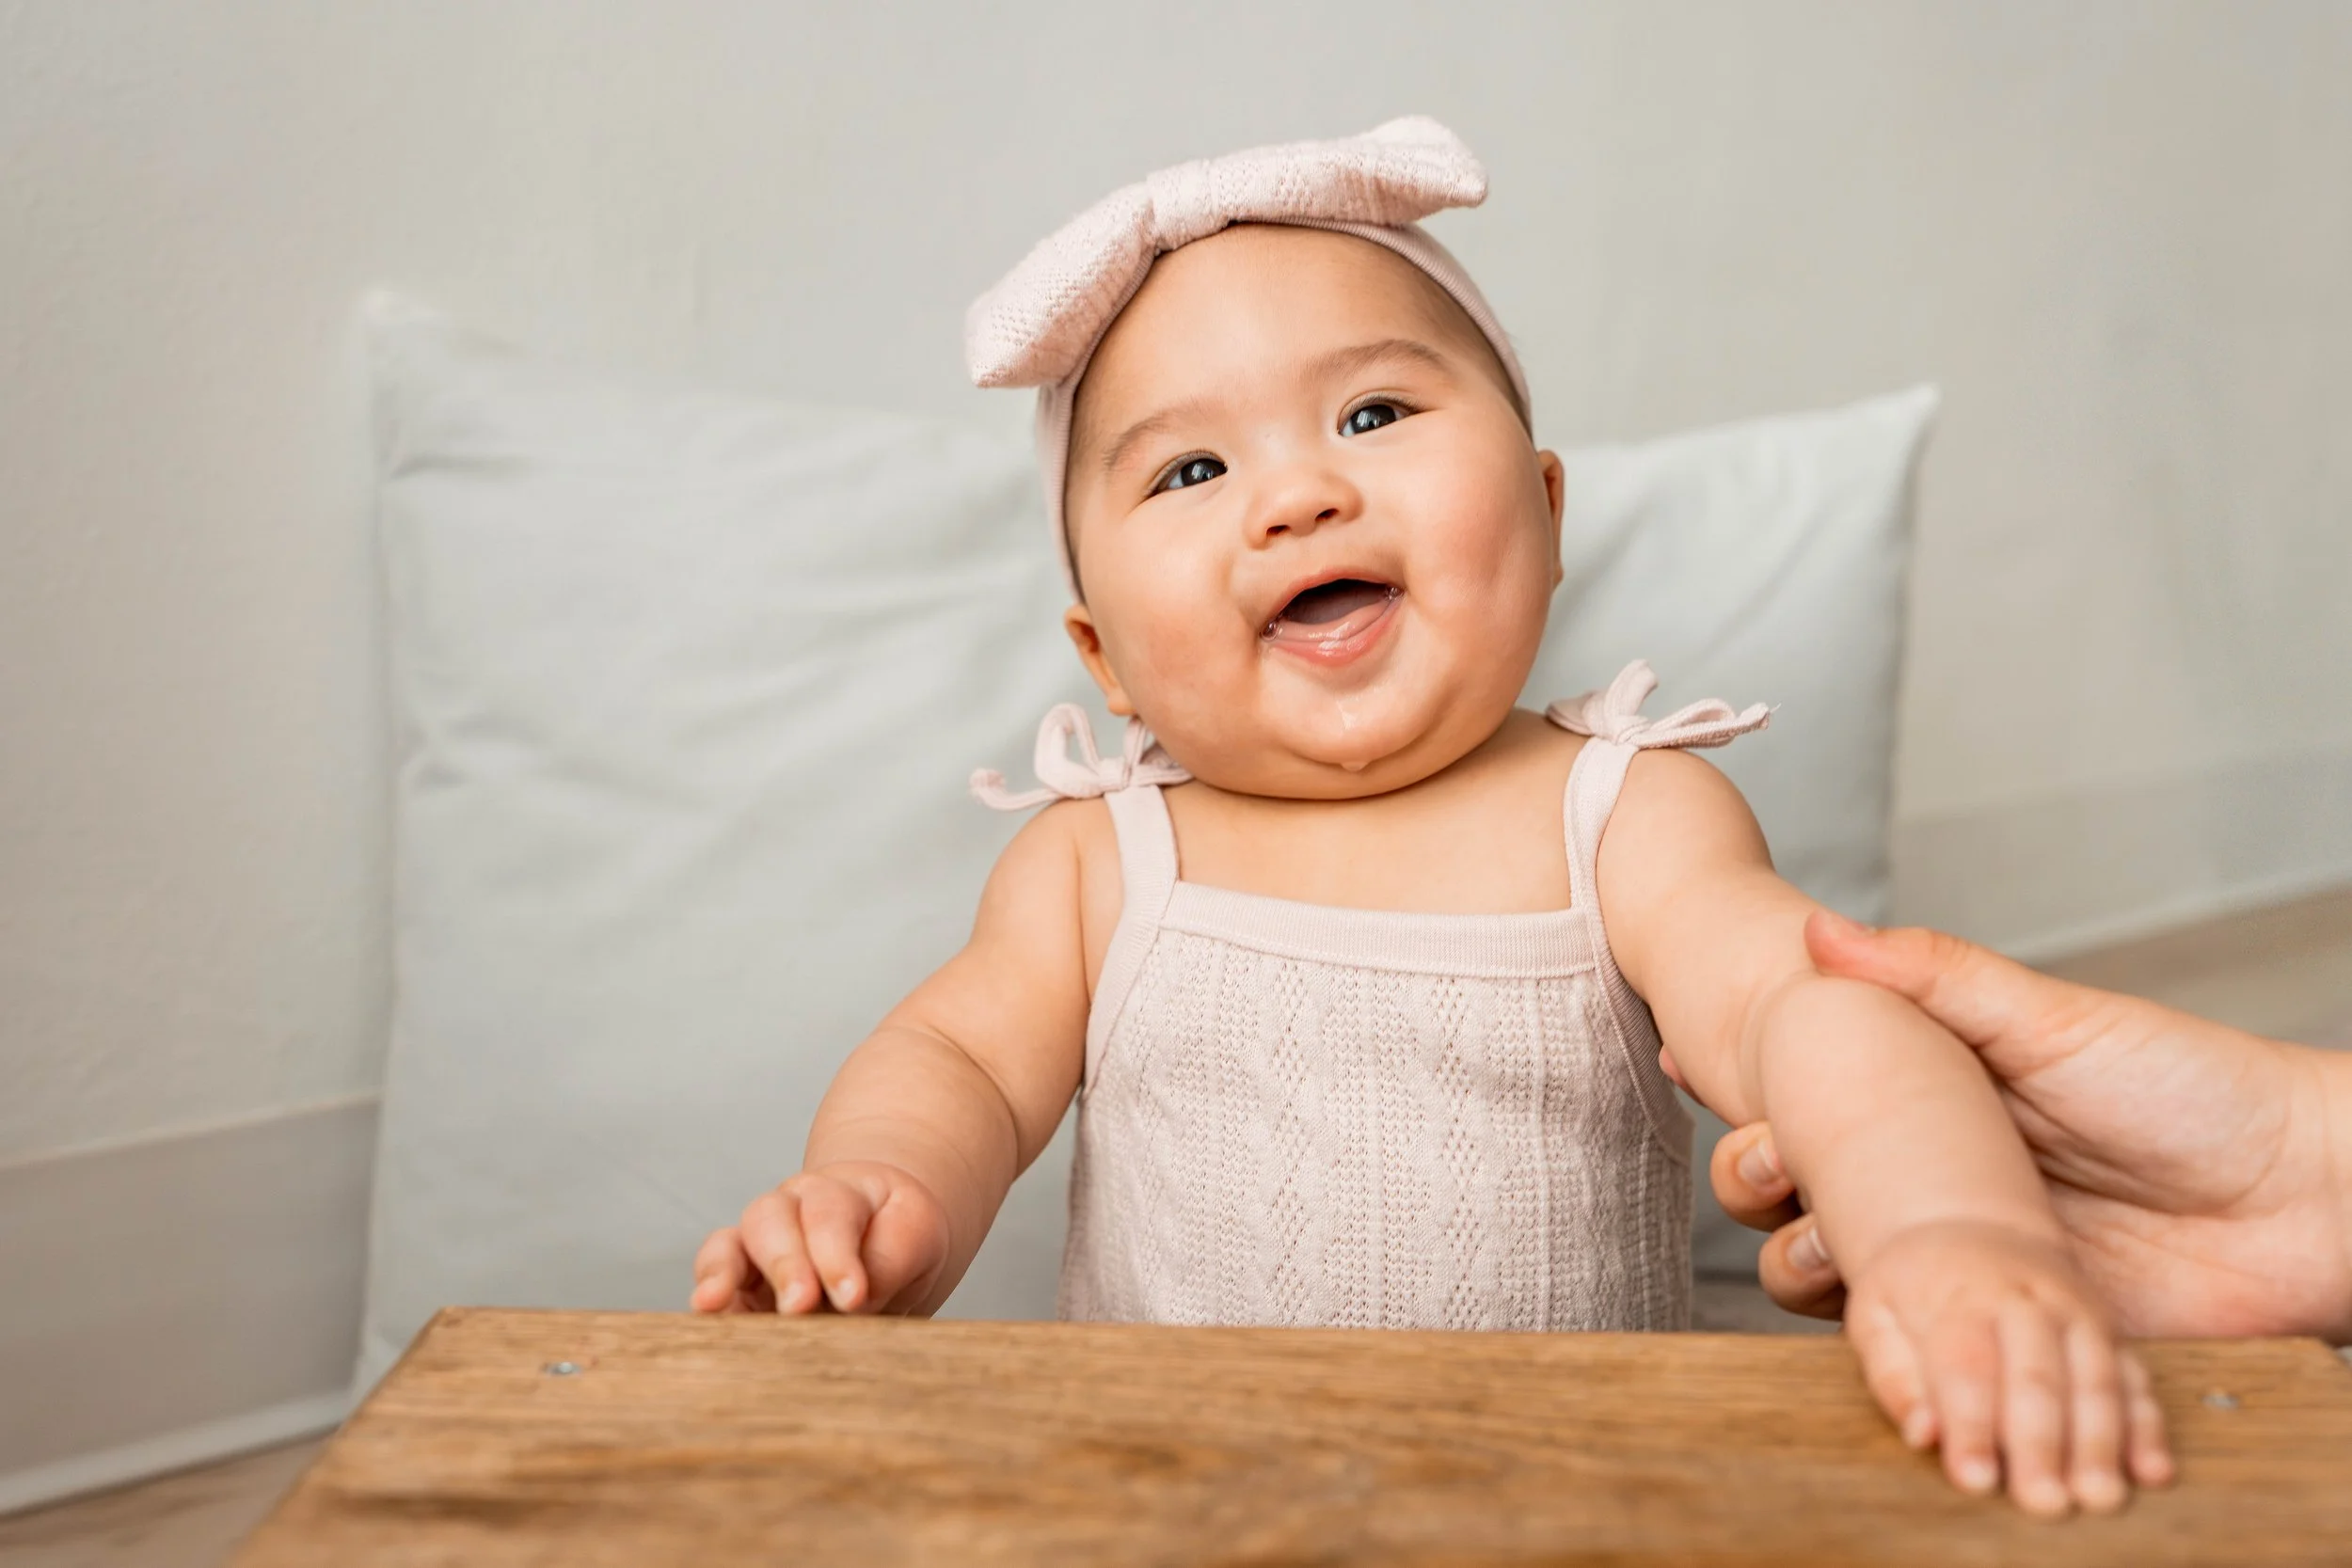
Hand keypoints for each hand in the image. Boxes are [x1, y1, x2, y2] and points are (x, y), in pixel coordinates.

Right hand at [689, 1161, 950, 1315]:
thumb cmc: (899, 1236)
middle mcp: (787, 1210)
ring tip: (713, 1303)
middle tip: (799, 1306)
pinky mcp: (737, 1289)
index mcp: (838, 1192)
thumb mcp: (916, 1235)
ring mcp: (755, 1248)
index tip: (853, 1296)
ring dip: (720, 1274)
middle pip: (769, 1219)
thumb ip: (890, 1259)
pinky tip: (706, 1323)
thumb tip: (853, 1300)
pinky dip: (707, 1305)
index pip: (829, 1214)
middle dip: (784, 1264)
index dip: (837, 1255)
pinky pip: (711, 1288)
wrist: (881, 1241)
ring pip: (726, 1247)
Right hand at [1693, 910, 2351, 1340]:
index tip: (1707, 1075)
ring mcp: (1965, 1263)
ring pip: (1833, 1280)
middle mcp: (1934, 1187)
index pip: (1808, 1108)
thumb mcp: (2053, 1020)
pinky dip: (1880, 1348)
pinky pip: (1915, 1355)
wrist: (2308, 1201)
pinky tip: (1879, 1314)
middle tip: (1774, 1165)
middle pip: (1795, 1196)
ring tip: (1829, 1248)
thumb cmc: (2193, 1091)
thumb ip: (1935, 976)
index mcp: (1931, 1107)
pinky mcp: (2005, 1338)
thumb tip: (1819, 928)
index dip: (1750, 1102)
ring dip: (1802, 1266)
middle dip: (1757, 1181)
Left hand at [1842, 1218, 2165, 1514]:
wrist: (1969, 1223)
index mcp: (1959, 1296)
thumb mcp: (1876, 1315)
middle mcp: (2027, 1302)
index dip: (1972, 1428)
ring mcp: (2078, 1315)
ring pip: (2097, 1380)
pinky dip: (2149, 1428)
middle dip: (2042, 1443)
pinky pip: (2137, 1381)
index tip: (1975, 1482)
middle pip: (2038, 1377)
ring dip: (2102, 1444)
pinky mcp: (2113, 1333)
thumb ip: (1893, 1376)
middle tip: (2044, 1503)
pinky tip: (2153, 1473)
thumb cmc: (1915, 1285)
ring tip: (2100, 1498)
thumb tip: (1921, 1435)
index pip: (1967, 1368)